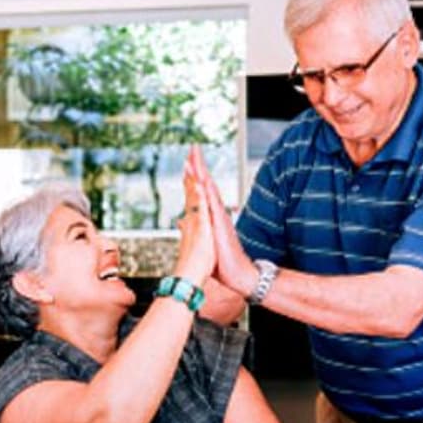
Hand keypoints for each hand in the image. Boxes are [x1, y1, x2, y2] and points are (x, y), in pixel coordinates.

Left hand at [191, 150, 258, 296]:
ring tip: (195, 157)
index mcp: (210, 217)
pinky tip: (204, 181)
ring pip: (209, 190)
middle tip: (192, 148)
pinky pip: (213, 205)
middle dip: (198, 166)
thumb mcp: (204, 243)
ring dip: (202, 173)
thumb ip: (195, 229)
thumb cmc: (223, 262)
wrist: (238, 275)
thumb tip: (183, 222)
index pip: (200, 191)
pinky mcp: (220, 226)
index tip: (187, 160)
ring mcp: (219, 218)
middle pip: (205, 184)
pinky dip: (208, 192)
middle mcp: (215, 214)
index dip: (194, 175)